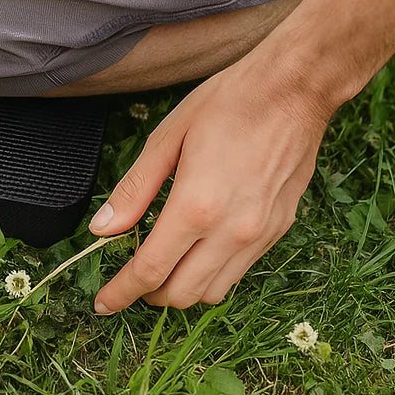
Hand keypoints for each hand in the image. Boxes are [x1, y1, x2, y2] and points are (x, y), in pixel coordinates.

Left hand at [89, 57, 332, 312]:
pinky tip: (200, 246)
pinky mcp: (279, 230)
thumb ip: (134, 189)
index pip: (150, 271)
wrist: (292, 90)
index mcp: (196, 207)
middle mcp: (231, 231)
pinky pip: (240, 270)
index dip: (122, 293)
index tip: (103, 304)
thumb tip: (102, 229)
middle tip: (132, 276)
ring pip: (213, 291)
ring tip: (165, 263)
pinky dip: (213, 272)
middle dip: (149, 294)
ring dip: (183, 288)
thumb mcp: (168, 138)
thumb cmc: (227, 104)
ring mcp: (260, 235)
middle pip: (182, 294)